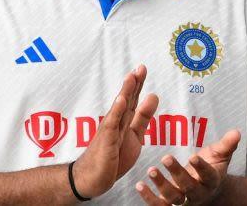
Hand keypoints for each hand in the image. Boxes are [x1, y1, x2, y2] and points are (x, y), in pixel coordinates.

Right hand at [72, 65, 158, 198]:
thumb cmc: (113, 157)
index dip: (138, 85)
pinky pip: (111, 126)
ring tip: (131, 78)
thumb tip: (154, 95)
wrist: (93, 178)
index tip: (142, 68)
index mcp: (123, 120)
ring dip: (125, 93)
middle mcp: (115, 122)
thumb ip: (143, 117)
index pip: (132, 99)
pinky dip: (116, 112)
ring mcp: (109, 131)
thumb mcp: (134, 135)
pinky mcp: (106, 142)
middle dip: (133, 84)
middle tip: (140, 67)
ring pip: (119, 109)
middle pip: (126, 100)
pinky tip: (121, 101)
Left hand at [135, 129, 241, 204]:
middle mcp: (198, 193)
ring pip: (173, 198)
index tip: (193, 156)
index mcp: (211, 180)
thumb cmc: (211, 168)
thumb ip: (227, 144)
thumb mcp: (220, 155)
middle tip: (166, 158)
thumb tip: (236, 132)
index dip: (201, 167)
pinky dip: (149, 198)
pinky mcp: (170, 205)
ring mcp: (183, 201)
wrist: (207, 191)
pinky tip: (140, 185)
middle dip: (177, 173)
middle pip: (188, 187)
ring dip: (161, 186)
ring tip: (151, 171)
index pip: (207, 175)